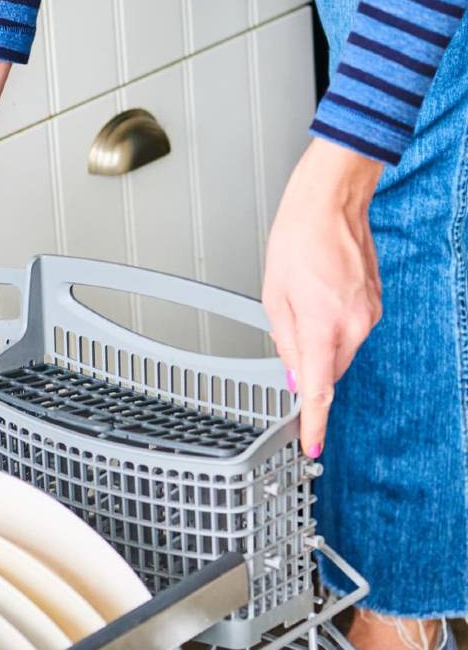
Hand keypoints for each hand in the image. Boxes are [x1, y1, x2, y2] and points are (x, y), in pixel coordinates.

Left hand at [262, 139, 383, 457]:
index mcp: (324, 328)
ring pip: (339, 351)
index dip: (313, 423)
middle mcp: (355, 326)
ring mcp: (370, 315)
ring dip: (319, 341)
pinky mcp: (375, 304)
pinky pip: (350, 330)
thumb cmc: (299, 241)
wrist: (332, 203)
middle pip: (327, 370)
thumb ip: (285, 342)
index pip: (318, 390)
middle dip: (306, 366)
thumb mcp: (274, 297)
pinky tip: (319, 296)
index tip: (311, 445)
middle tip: (288, 330)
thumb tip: (294, 374)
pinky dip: (333, 325)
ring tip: (302, 300)